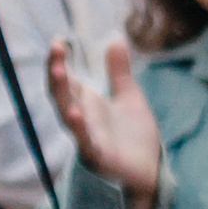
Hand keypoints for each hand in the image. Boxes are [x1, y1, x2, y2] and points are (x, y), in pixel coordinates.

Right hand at [47, 34, 161, 208]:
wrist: (150, 170)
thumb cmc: (135, 136)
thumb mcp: (129, 97)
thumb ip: (119, 72)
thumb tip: (115, 38)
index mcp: (86, 103)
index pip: (65, 79)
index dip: (58, 60)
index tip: (58, 40)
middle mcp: (81, 119)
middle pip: (61, 93)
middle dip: (56, 72)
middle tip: (56, 50)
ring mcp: (87, 138)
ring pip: (67, 115)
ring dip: (62, 95)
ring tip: (60, 73)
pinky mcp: (98, 157)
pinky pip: (85, 142)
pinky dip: (79, 129)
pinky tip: (76, 115)